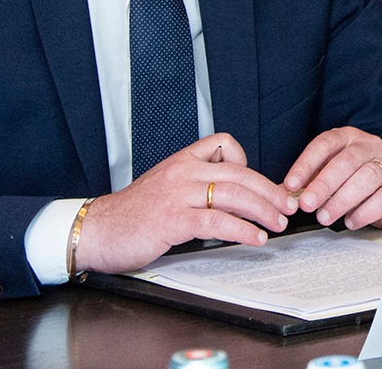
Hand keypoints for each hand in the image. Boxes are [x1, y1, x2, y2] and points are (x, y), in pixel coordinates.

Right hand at [77, 134, 290, 273]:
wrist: (96, 231)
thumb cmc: (130, 215)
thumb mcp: (164, 187)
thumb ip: (193, 185)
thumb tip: (229, 197)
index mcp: (181, 161)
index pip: (224, 144)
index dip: (248, 161)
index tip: (261, 184)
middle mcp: (182, 172)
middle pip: (240, 174)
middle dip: (269, 191)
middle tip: (286, 206)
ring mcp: (178, 194)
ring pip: (234, 195)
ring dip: (262, 211)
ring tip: (276, 224)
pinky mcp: (173, 219)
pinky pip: (218, 220)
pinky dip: (242, 230)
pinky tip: (254, 238)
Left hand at [284, 127, 381, 229]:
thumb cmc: (356, 178)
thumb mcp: (332, 171)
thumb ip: (312, 180)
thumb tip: (287, 195)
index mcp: (348, 138)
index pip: (325, 144)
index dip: (306, 164)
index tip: (292, 185)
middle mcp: (369, 147)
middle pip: (347, 161)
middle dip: (324, 184)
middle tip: (306, 204)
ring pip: (367, 177)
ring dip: (342, 200)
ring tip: (325, 216)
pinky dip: (363, 212)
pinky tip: (350, 221)